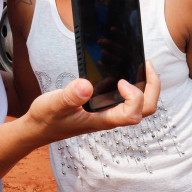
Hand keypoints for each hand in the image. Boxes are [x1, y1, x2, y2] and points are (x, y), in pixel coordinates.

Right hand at [25, 60, 159, 142]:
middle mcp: (110, 117)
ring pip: (138, 104)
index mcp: (103, 120)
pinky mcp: (102, 107)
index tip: (120, 81)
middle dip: (153, 87)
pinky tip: (115, 70)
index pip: (133, 114)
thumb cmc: (46, 119)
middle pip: (145, 109)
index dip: (134, 96)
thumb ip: (69, 97)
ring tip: (137, 62)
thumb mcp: (53, 104)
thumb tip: (86, 86)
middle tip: (147, 64)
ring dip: (143, 84)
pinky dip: (128, 83)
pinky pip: (123, 98)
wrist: (38, 129)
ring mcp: (107, 113)